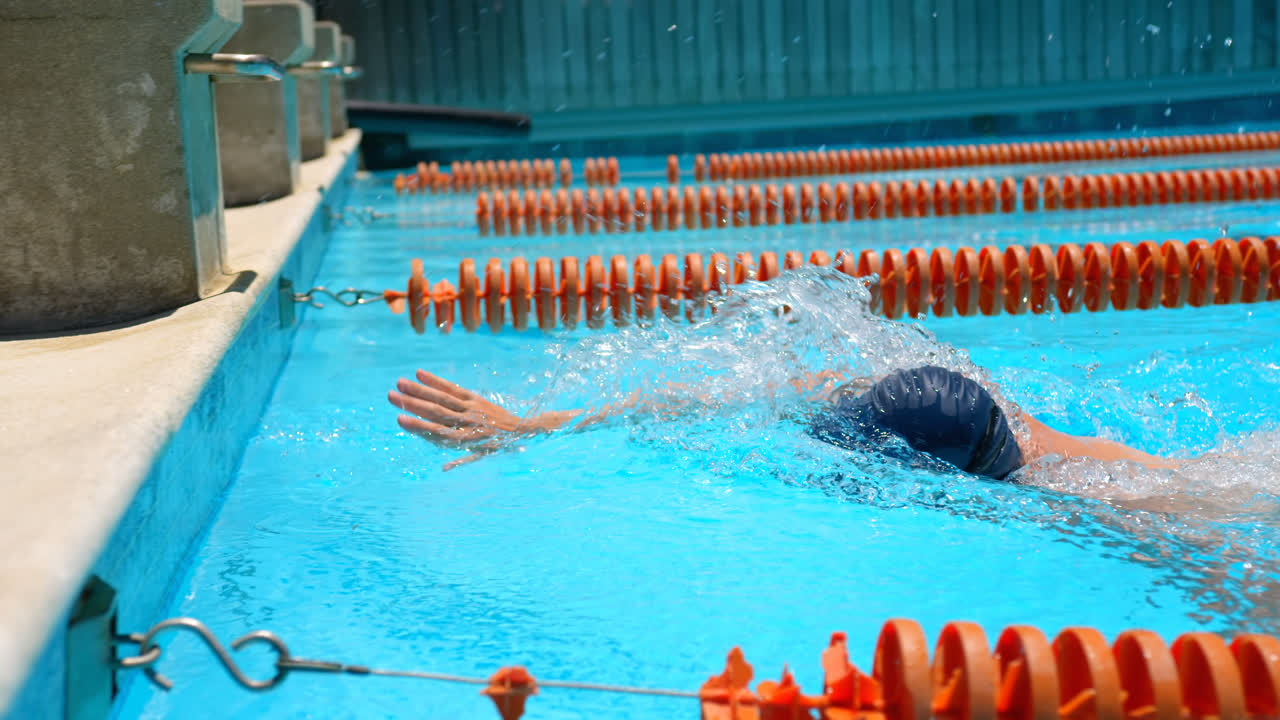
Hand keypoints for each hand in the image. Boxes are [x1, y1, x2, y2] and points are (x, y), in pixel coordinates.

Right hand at [388, 370, 541, 448]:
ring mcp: (471, 408)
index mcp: (466, 440)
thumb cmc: (498, 446)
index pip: (438, 433)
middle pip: (436, 412)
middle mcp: (467, 422)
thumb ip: (461, 459)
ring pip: (442, 398)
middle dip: (412, 403)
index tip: (400, 419)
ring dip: (420, 390)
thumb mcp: (481, 456)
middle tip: (390, 396)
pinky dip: (437, 381)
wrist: (523, 429)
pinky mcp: (474, 397)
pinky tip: (420, 374)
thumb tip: (444, 469)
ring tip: (400, 383)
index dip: (418, 426)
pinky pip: (454, 388)